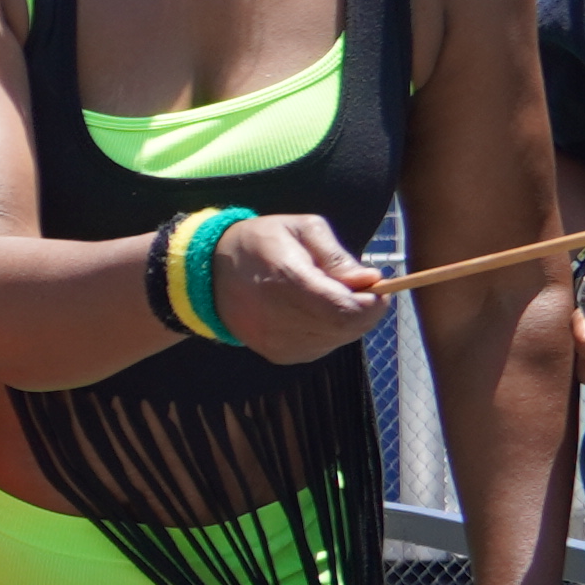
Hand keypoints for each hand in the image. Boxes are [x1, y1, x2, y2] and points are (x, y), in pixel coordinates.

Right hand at [210, 211, 386, 364]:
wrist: (207, 274)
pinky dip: (328, 330)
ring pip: (339, 339)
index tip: (377, 284)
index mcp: (288, 281)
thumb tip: (370, 280)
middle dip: (363, 308)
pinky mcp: (278, 354)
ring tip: (324, 296)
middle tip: (352, 287)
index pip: (348, 310)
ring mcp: (278, 342)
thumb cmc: (261, 242)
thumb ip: (338, 256)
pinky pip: (322, 346)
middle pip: (348, 328)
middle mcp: (281, 319)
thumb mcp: (301, 229)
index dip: (374, 302)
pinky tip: (310, 312)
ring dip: (345, 319)